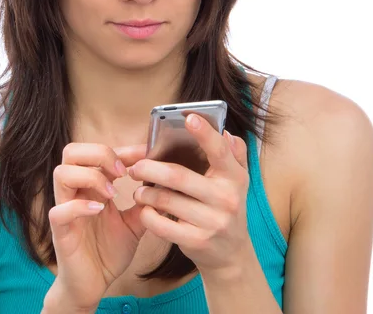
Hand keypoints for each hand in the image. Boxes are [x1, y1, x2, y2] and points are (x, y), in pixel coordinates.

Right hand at [46, 142, 146, 311]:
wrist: (94, 285)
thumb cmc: (108, 251)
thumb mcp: (134, 223)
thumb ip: (144, 203)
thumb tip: (163, 185)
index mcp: (91, 186)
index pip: (97, 151)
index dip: (122, 149)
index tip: (145, 153)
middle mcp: (75, 192)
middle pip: (71, 152)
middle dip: (99, 154)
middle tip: (122, 172)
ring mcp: (65, 210)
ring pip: (62, 173)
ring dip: (90, 177)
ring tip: (112, 193)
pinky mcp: (60, 232)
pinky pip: (59, 211)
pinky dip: (78, 207)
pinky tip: (99, 211)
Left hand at [128, 114, 251, 277]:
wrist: (231, 254)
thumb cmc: (226, 207)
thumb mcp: (237, 181)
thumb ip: (233, 155)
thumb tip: (227, 133)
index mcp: (235, 178)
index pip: (219, 151)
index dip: (205, 134)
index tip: (189, 117)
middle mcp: (226, 199)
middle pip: (179, 176)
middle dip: (150, 169)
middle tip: (136, 166)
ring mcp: (212, 222)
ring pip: (166, 200)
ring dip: (146, 193)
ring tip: (138, 190)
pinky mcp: (197, 242)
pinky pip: (162, 225)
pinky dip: (148, 215)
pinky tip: (145, 210)